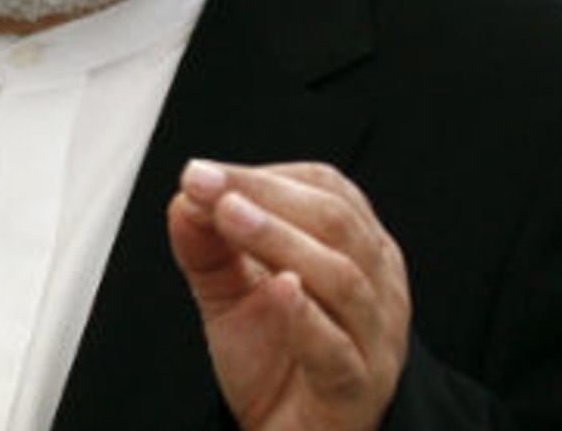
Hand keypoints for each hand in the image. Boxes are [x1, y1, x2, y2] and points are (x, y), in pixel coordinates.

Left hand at [167, 160, 409, 430]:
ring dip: (279, 238)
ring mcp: (374, 338)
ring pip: (342, 277)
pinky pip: (338, 349)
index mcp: (357, 248)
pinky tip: (278, 288)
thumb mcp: (230, 290)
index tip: (203, 173)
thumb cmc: (276, 356)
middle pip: (336, 222)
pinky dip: (307, 316)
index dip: (262, 176)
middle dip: (265, 196)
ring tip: (230, 216)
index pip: (325, 189)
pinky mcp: (356, 388)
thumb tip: (184, 197)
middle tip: (207, 185)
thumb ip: (207, 244)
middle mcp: (377, 285)